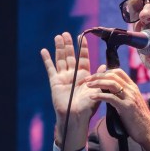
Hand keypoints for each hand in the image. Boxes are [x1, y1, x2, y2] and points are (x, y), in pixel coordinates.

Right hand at [41, 32, 103, 149]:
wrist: (76, 117)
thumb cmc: (88, 106)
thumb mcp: (97, 89)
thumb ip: (100, 76)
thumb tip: (105, 65)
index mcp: (85, 76)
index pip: (83, 58)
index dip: (82, 47)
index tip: (82, 36)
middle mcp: (74, 75)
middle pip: (71, 56)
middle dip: (69, 44)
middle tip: (66, 33)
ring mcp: (63, 77)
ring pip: (61, 59)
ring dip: (59, 48)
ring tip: (58, 37)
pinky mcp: (55, 82)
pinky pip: (50, 68)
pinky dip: (47, 60)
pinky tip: (44, 51)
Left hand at [84, 68, 149, 150]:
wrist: (149, 131)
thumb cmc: (139, 120)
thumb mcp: (132, 103)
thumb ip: (124, 96)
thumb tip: (111, 93)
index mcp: (133, 87)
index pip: (118, 72)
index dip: (105, 72)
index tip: (95, 76)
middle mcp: (132, 90)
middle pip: (112, 75)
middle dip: (97, 76)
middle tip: (87, 80)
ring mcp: (129, 97)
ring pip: (111, 83)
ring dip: (97, 83)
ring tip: (87, 86)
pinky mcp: (126, 107)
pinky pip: (110, 97)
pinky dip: (99, 96)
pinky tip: (92, 97)